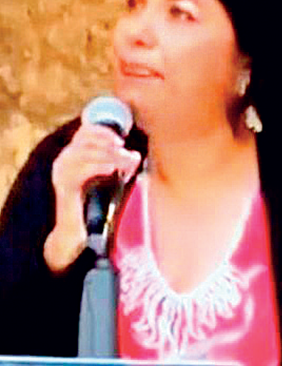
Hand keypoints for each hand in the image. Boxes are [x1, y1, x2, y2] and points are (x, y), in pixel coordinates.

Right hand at [44, 123, 140, 271]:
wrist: (75, 233)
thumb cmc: (91, 206)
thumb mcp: (105, 181)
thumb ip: (116, 166)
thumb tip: (135, 155)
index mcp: (72, 155)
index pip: (85, 131)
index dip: (104, 131)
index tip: (122, 139)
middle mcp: (63, 161)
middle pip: (85, 139)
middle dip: (110, 143)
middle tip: (128, 153)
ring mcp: (62, 173)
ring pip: (85, 153)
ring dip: (109, 154)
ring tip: (126, 161)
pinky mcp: (64, 187)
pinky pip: (81, 171)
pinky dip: (98, 166)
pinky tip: (112, 169)